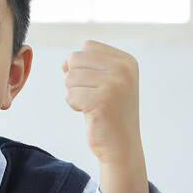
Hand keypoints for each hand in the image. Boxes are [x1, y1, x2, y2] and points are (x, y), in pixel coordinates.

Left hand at [63, 40, 149, 192]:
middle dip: (75, 79)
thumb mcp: (106, 81)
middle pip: (75, 58)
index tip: (97, 85)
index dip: (82, 66)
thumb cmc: (110, 112)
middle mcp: (123, 69)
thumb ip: (88, 65)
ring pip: (69, 77)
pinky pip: (69, 95)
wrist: (122, 146)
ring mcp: (114, 84)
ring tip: (92, 106)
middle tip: (92, 96)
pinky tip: (90, 114)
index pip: (87, 46)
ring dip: (74, 93)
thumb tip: (65, 62)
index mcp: (127, 61)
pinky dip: (74, 105)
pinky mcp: (101, 101)